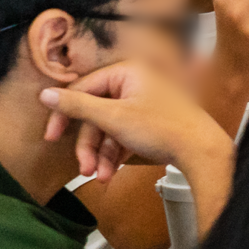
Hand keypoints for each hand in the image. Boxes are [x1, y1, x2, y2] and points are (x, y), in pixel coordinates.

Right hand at [39, 60, 227, 182]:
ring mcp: (144, 104)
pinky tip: (110, 173)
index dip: (63, 115)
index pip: (82, 89)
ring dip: (101, 155)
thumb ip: (77, 106)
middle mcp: (135, 84)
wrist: (203, 152)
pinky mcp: (151, 123)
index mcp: (127, 72)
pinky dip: (116, 155)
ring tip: (99, 176)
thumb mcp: (113, 118)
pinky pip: (124, 136)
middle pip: (96, 114)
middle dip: (88, 145)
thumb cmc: (164, 129)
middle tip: (83, 168)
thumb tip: (45, 94)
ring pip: (109, 129)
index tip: (50, 137)